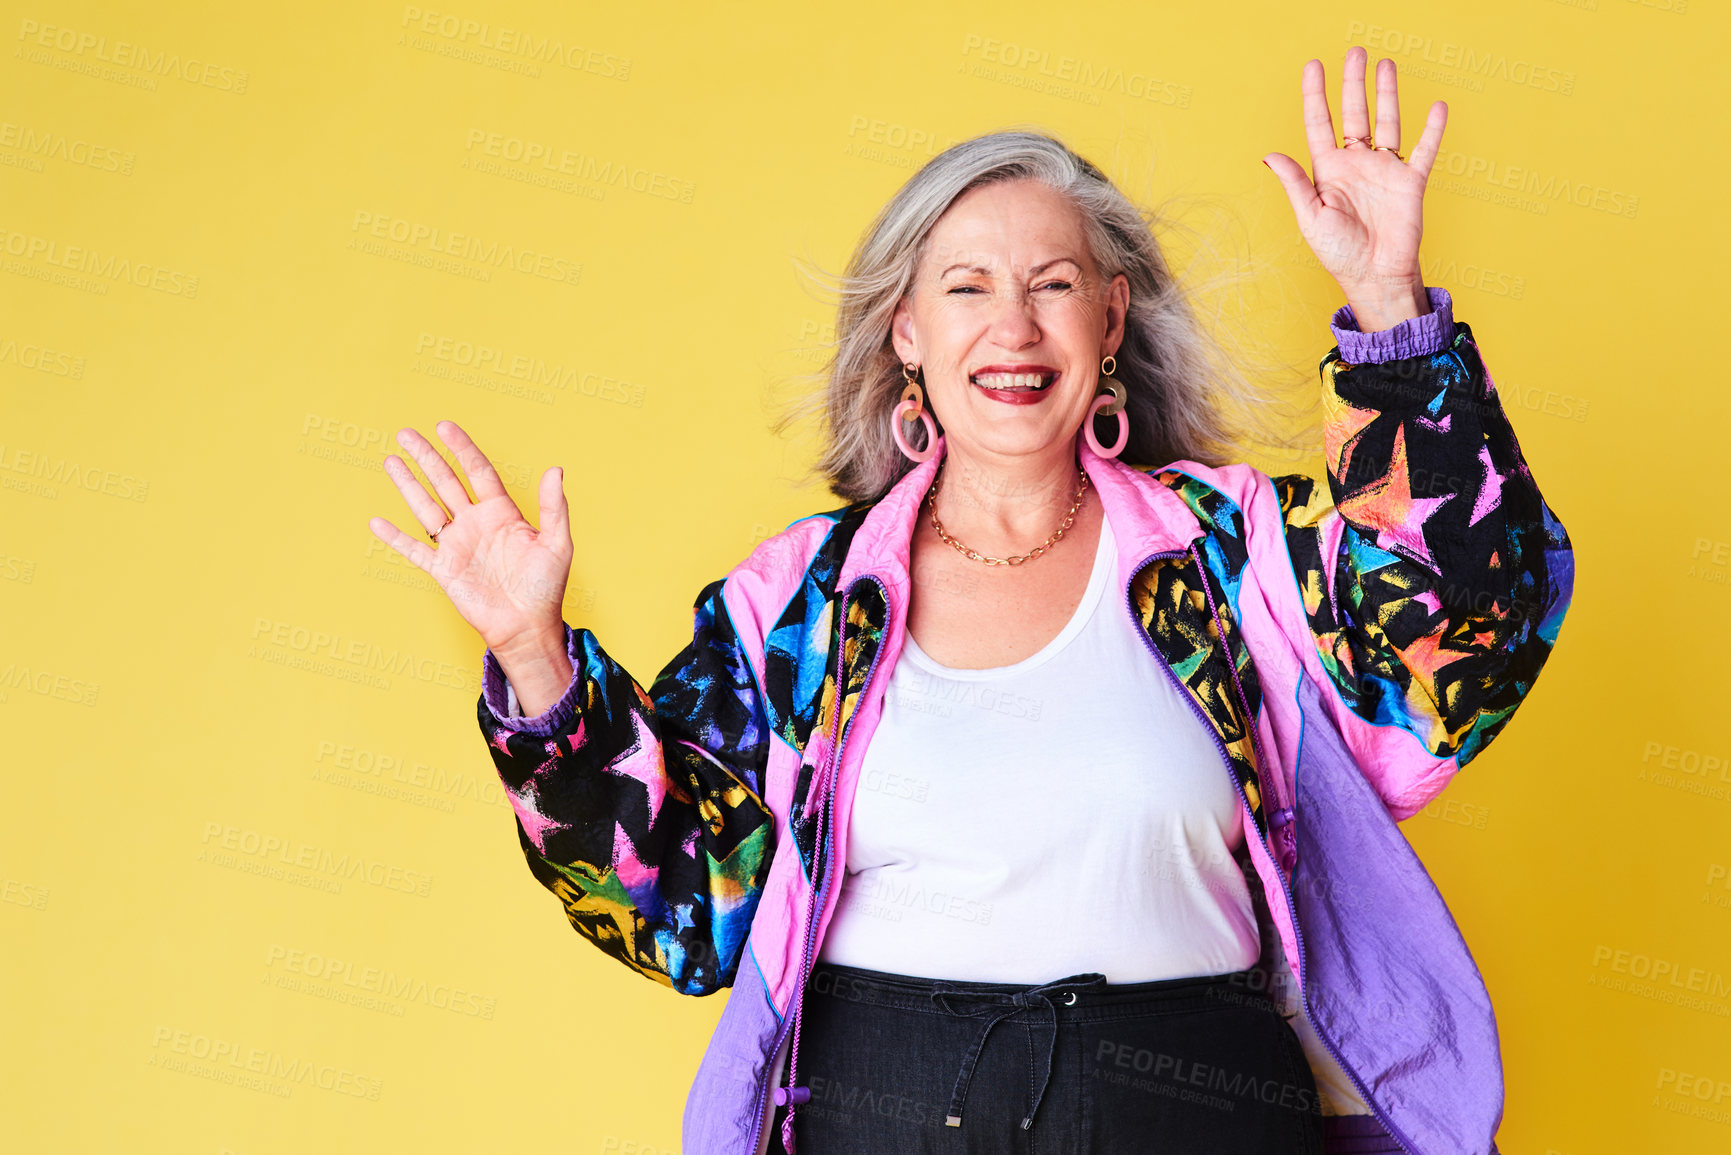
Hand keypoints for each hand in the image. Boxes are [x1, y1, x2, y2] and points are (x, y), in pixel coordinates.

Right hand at [367, 420, 572, 663]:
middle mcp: (475, 524)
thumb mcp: (557, 544)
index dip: (462, 448)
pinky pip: (415, 550)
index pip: (478, 471)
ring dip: (408, 485)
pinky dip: (396, 538)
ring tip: (390, 461)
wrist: (528, 628)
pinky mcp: (444, 571)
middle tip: (406, 433)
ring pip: (426, 508)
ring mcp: (457, 546)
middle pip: (446, 482)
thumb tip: (555, 468)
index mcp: (502, 513)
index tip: (444, 426)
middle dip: (426, 457)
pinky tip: (377, 522)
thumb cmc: (547, 588)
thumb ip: (554, 507)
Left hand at [1263, 46, 1446, 331]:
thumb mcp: (1310, 217)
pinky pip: (1424, 150)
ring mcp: (1384, 170)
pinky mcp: (1411, 182)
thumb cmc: (1338, 253)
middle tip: (1355, 52)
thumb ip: (1295, 183)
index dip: (1316, 95)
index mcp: (1328, 171)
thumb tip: (1271, 155)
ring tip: (1385, 65)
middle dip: (1353, 84)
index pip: (1319, 124)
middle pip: (1354, 114)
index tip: (1313, 66)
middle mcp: (1356, 165)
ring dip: (1386, 94)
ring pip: (1387, 122)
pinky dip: (1433, 130)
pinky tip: (1437, 107)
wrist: (1373, 276)